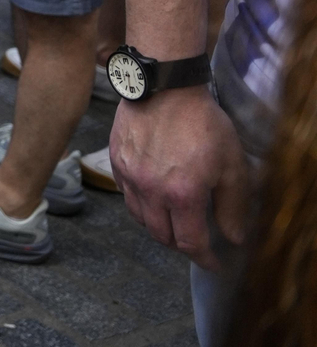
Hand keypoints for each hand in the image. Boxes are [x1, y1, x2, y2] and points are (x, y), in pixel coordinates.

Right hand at [111, 88, 250, 268]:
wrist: (165, 86)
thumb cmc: (202, 122)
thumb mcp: (231, 165)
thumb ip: (233, 206)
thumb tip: (233, 237)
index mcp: (182, 195)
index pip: (190, 243)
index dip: (204, 259)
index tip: (213, 263)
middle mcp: (151, 191)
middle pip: (161, 236)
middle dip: (181, 244)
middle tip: (195, 241)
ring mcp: (129, 175)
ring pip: (140, 218)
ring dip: (158, 226)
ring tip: (173, 220)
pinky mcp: (116, 160)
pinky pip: (126, 194)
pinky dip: (140, 203)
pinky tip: (152, 194)